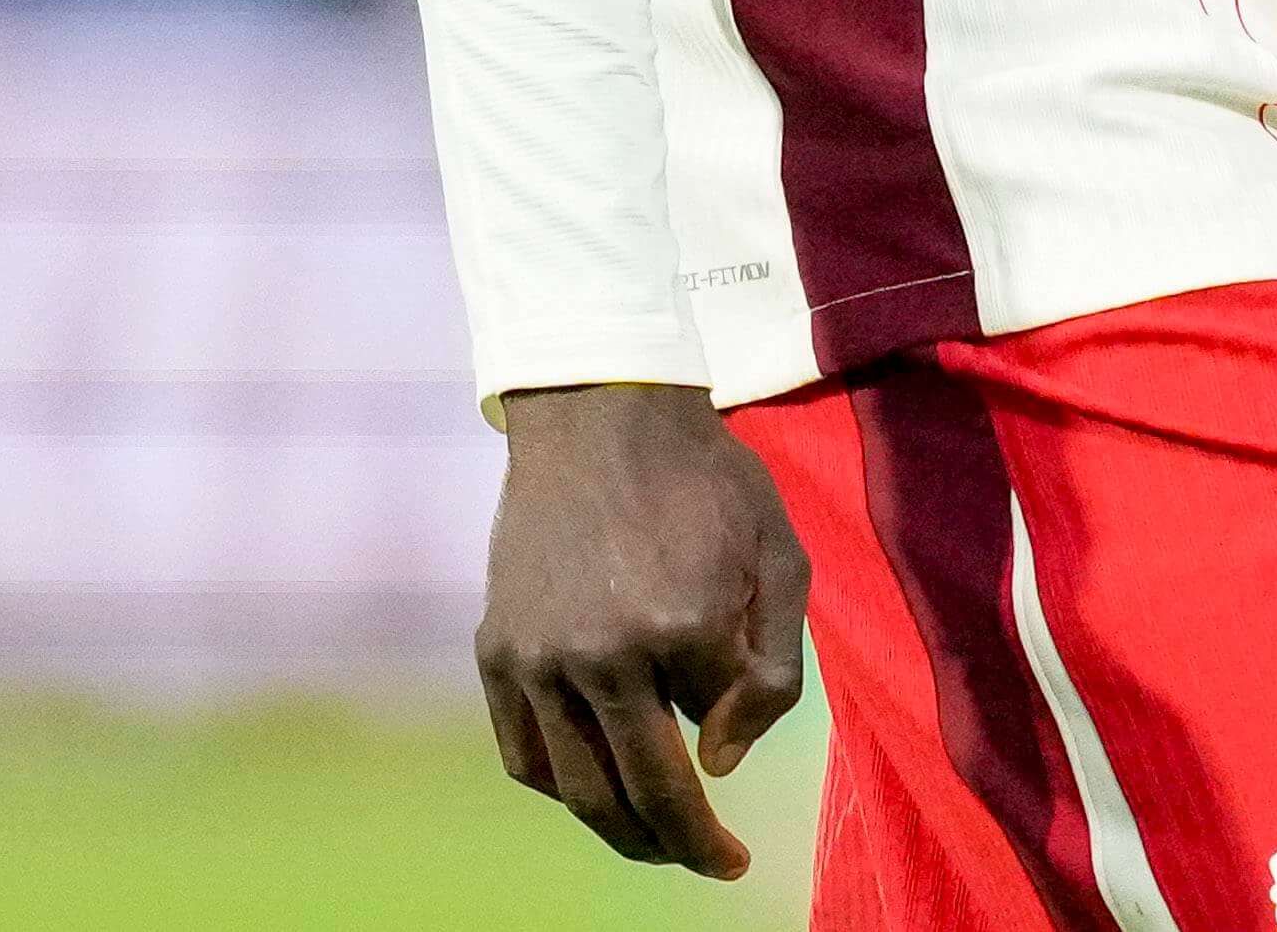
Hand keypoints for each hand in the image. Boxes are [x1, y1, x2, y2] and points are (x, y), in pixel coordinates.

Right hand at [476, 382, 816, 877]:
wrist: (597, 410)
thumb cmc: (703, 480)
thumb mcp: (779, 556)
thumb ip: (774, 671)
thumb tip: (720, 765)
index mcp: (681, 624)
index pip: (718, 729)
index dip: (736, 735)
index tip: (742, 752)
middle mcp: (603, 652)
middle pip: (648, 791)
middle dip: (690, 848)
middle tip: (718, 866)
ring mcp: (539, 655)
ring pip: (580, 791)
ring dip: (626, 837)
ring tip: (658, 847)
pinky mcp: (497, 649)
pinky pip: (525, 755)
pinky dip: (562, 791)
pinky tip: (594, 794)